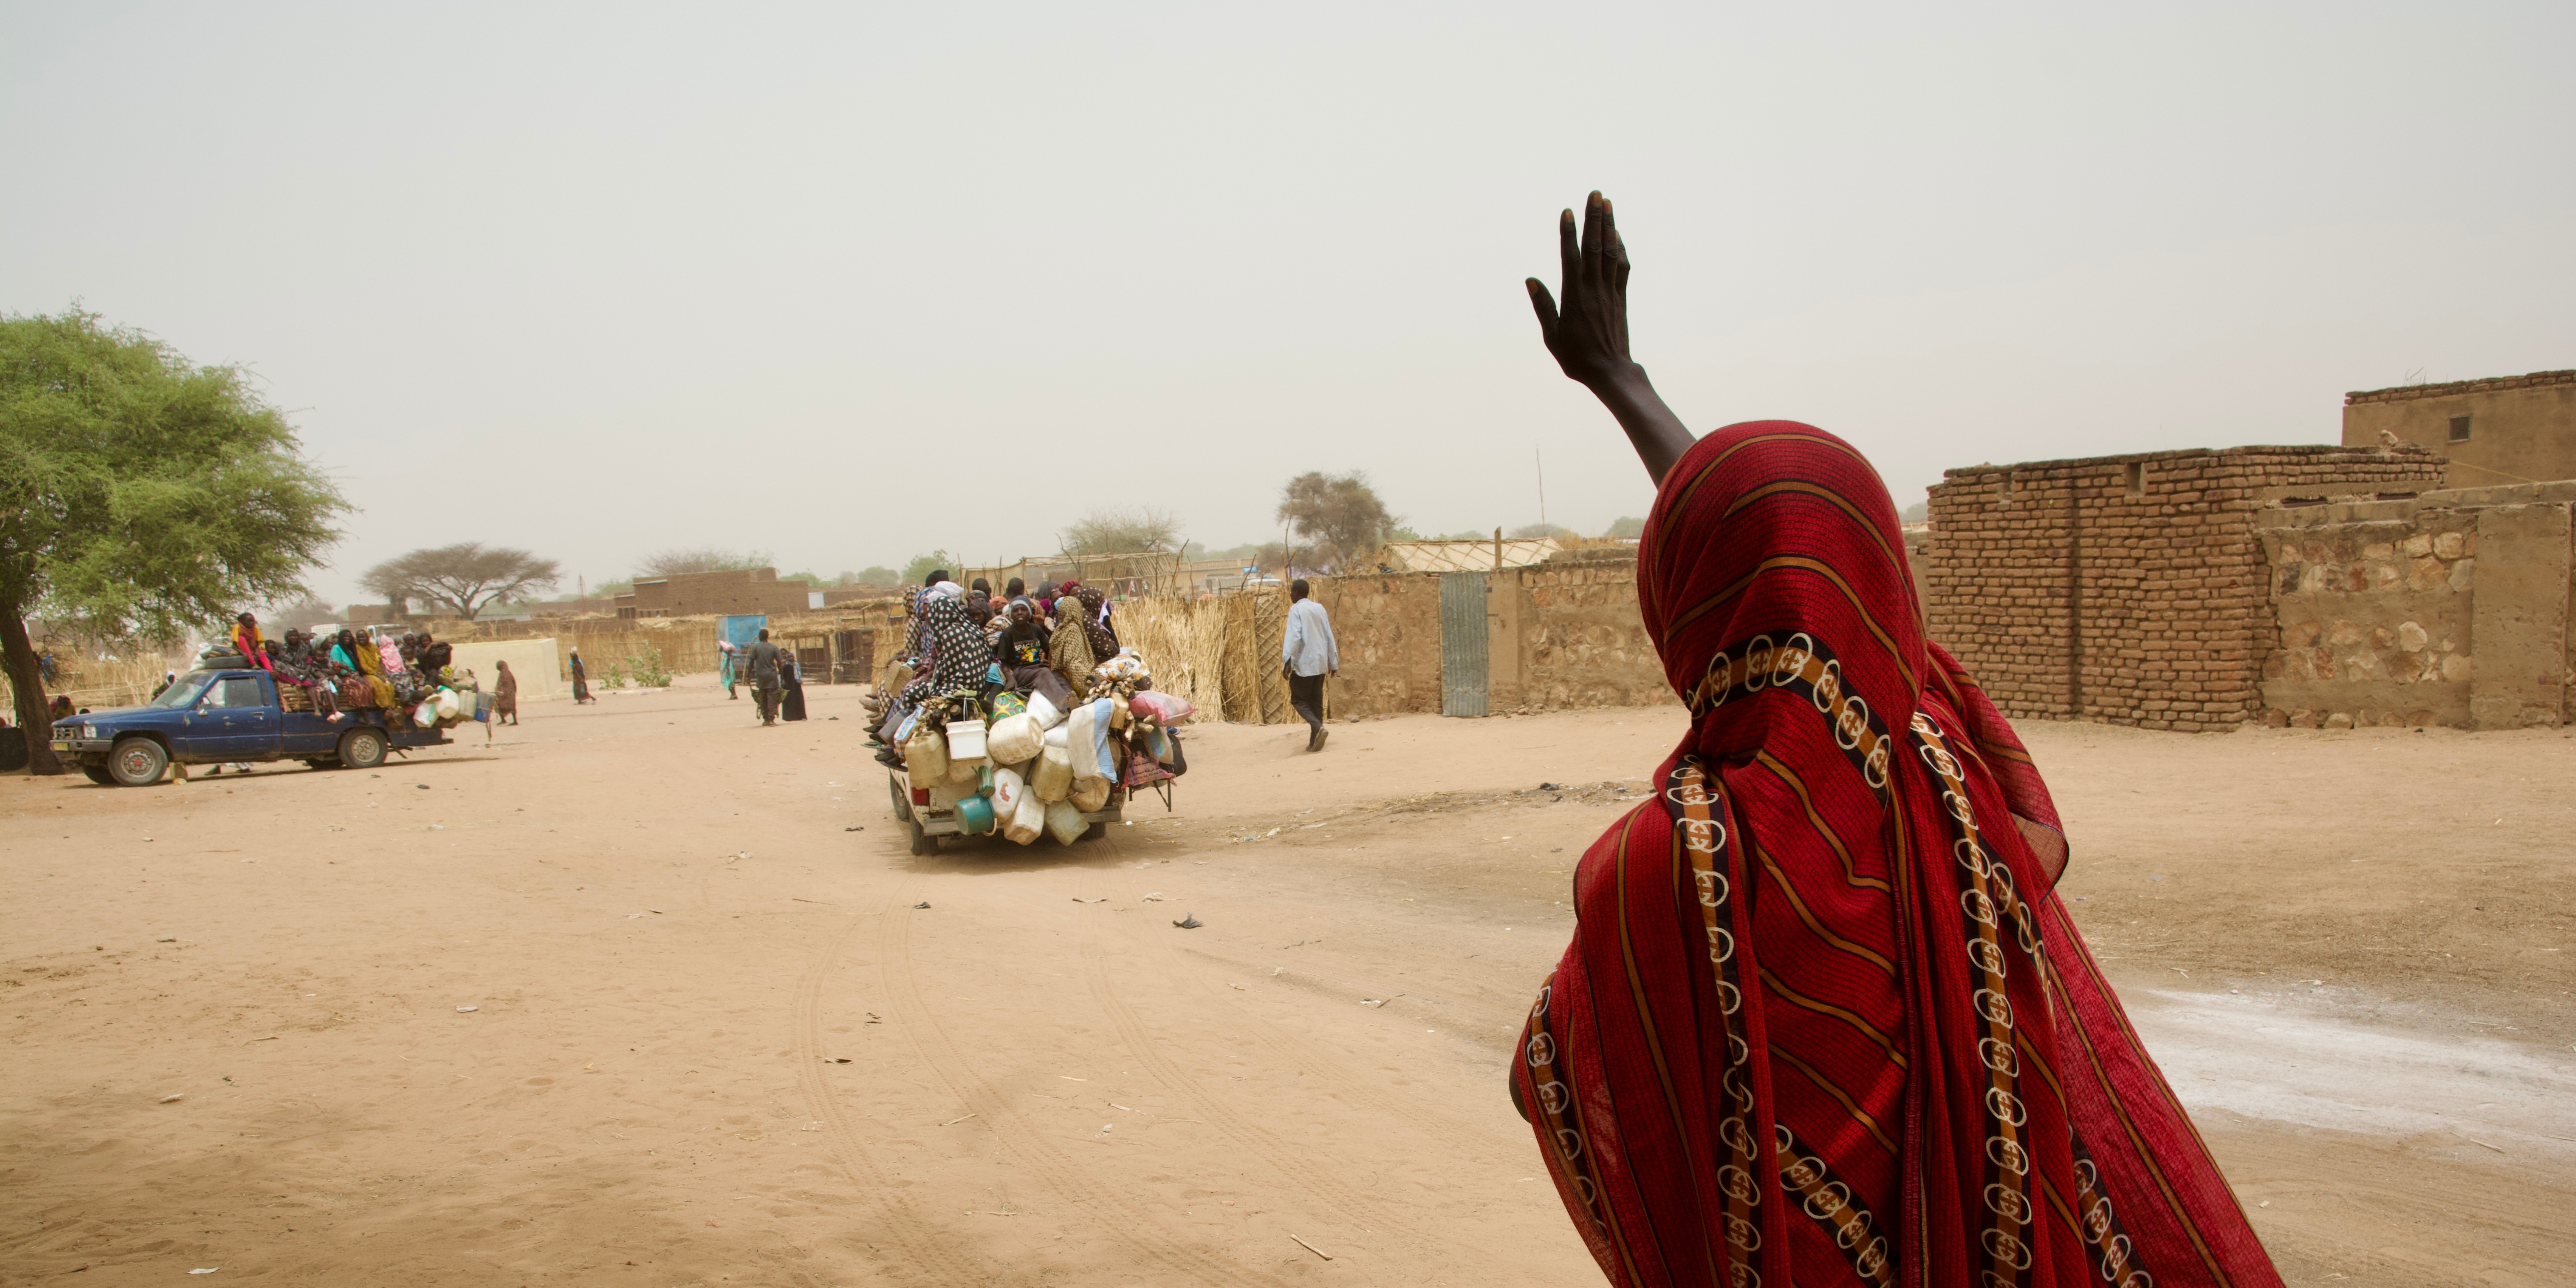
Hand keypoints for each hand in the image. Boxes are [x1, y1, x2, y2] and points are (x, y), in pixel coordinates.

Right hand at [1524, 191, 1696, 482]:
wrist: (1610, 372)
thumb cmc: (1576, 358)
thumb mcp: (1552, 335)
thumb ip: (1543, 305)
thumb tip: (1531, 279)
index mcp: (1575, 296)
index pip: (1570, 257)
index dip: (1569, 233)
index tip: (1568, 211)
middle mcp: (1594, 289)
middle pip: (1595, 246)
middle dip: (1595, 219)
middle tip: (1596, 194)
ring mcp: (1610, 291)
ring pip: (1610, 251)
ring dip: (1609, 225)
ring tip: (1608, 203)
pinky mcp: (1620, 297)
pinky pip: (1622, 267)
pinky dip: (1620, 248)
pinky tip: (1618, 235)